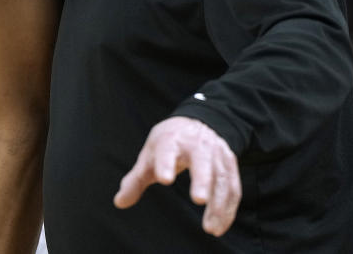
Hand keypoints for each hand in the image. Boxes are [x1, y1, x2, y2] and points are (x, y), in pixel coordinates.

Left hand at [113, 116, 240, 236]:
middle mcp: (197, 144)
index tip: (164, 179)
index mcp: (171, 140)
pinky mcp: (229, 163)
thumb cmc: (168, 144)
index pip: (167, 150)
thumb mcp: (149, 155)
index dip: (165, 164)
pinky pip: (232, 187)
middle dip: (201, 179)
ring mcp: (216, 153)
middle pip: (201, 161)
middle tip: (198, 199)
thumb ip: (136, 180)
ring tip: (210, 229)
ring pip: (221, 178)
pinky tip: (219, 226)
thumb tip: (119, 202)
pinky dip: (228, 208)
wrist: (196, 123)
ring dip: (218, 204)